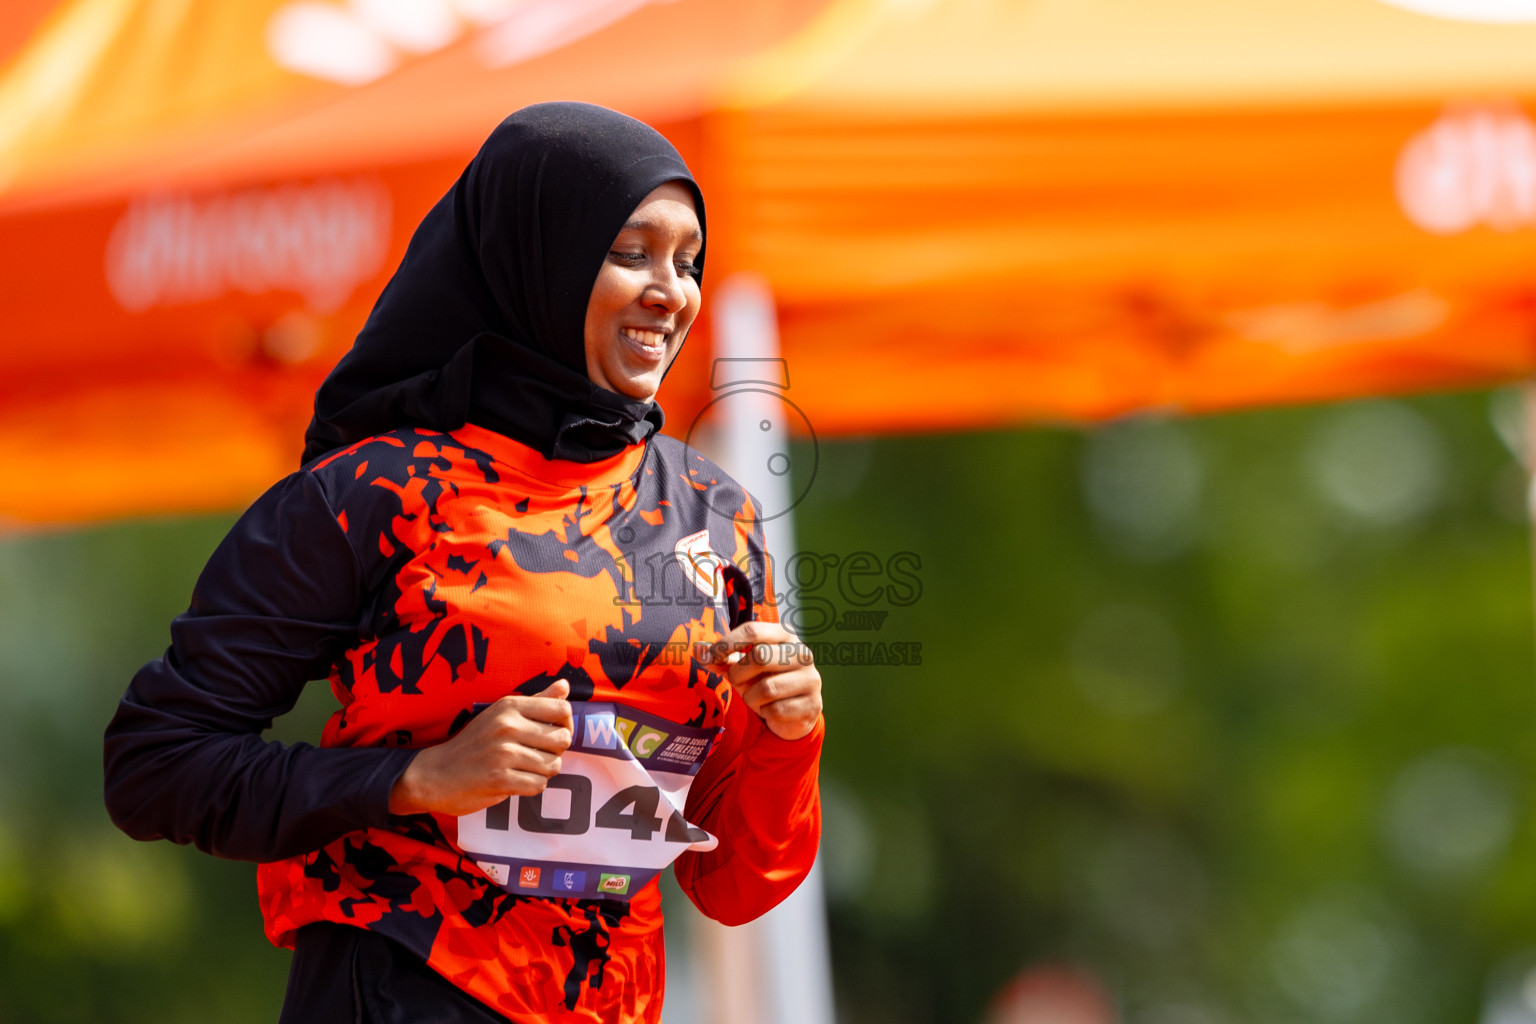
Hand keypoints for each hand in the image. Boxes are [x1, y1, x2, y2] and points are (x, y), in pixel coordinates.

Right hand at [388, 679, 573, 816]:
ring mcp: (503, 753)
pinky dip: (530, 786)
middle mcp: (508, 726)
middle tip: (535, 755)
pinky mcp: (500, 780)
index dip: (565, 724)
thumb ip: (536, 701)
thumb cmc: (474, 743)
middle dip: (555, 751)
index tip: (551, 733)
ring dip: (542, 772)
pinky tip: (514, 781)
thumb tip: (565, 685)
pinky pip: (538, 785)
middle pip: (563, 739)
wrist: (435, 774)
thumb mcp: (500, 714)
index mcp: (510, 706)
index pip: (562, 709)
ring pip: (553, 765)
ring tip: (522, 768)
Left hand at [698, 622, 821, 740]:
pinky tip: (770, 710)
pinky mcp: (812, 704)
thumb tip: (697, 649)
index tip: (709, 657)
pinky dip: (765, 713)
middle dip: (739, 673)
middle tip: (736, 681)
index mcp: (785, 635)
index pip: (753, 630)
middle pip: (760, 657)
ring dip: (751, 697)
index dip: (727, 643)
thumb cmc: (764, 680)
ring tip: (754, 698)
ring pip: (767, 688)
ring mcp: (811, 678)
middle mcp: (802, 653)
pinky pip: (777, 710)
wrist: (794, 711)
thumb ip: (721, 658)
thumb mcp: (741, 667)